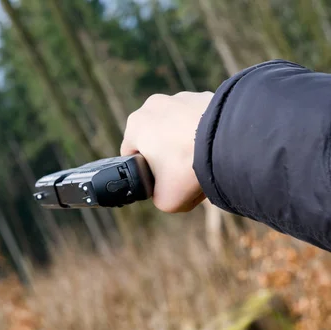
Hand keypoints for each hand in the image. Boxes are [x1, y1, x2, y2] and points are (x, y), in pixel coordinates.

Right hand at [120, 91, 213, 212]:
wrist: (230, 142)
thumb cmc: (189, 168)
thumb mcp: (165, 200)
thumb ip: (157, 197)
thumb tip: (165, 191)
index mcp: (135, 125)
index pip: (131, 155)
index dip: (144, 173)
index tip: (162, 182)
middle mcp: (153, 105)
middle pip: (155, 140)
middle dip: (168, 157)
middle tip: (185, 174)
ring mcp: (181, 97)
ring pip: (178, 128)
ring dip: (186, 143)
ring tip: (203, 161)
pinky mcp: (206, 95)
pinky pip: (200, 120)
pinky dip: (205, 133)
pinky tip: (215, 148)